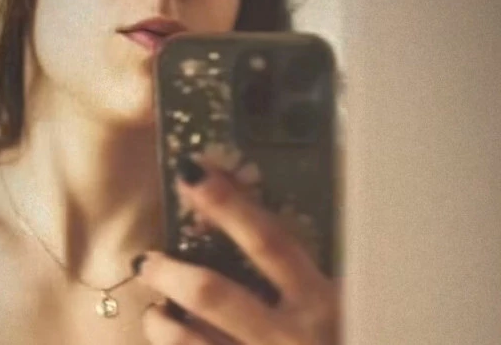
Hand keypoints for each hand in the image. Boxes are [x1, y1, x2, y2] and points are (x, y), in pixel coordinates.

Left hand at [134, 158, 338, 344]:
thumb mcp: (346, 307)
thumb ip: (311, 277)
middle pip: (215, 294)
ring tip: (153, 312)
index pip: (268, 241)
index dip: (228, 205)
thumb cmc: (353, 338)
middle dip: (172, 272)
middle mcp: (290, 335)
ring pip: (192, 344)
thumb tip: (259, 231)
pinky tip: (173, 342)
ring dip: (163, 325)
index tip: (190, 173)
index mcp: (319, 301)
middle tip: (147, 259)